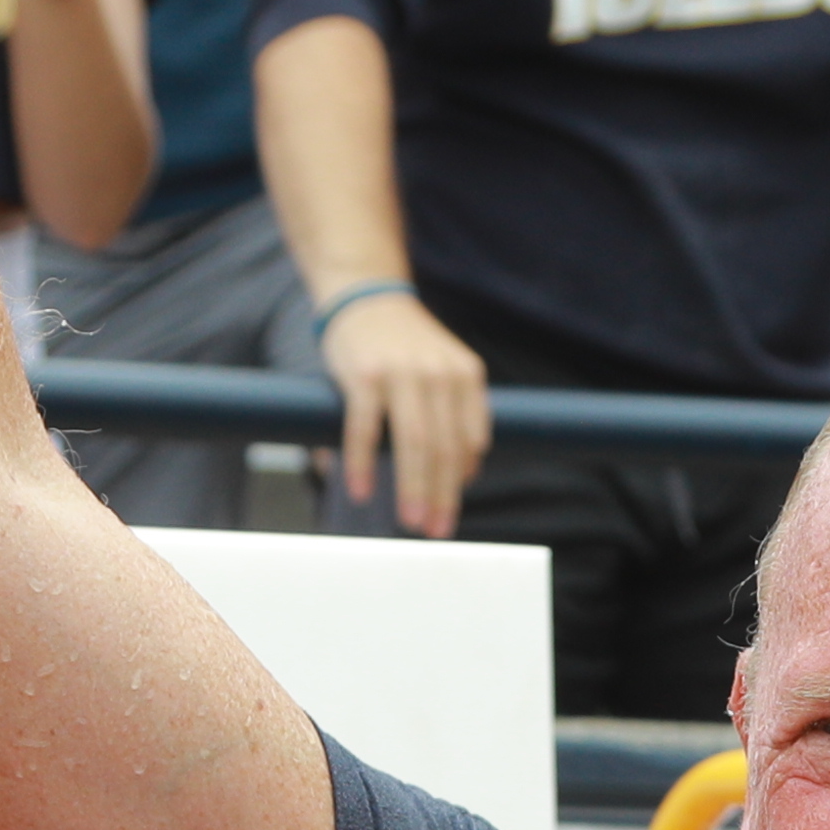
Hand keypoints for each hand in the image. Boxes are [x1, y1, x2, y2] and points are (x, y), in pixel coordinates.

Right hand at [324, 283, 492, 533]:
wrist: (365, 297)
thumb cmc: (405, 347)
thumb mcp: (444, 369)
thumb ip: (456, 415)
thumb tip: (463, 476)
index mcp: (466, 375)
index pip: (469, 442)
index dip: (461, 482)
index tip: (449, 513)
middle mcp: (439, 373)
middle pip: (445, 448)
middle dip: (442, 497)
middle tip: (435, 531)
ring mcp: (401, 373)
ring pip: (414, 443)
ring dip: (412, 488)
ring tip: (411, 522)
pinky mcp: (364, 375)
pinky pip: (365, 428)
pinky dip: (362, 464)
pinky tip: (360, 491)